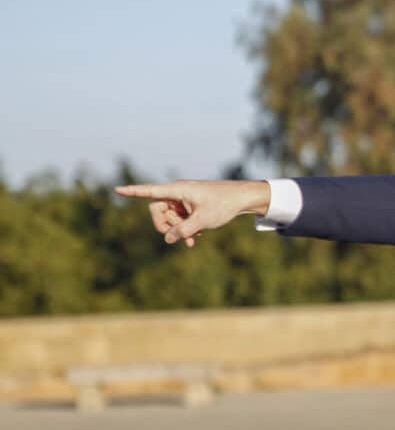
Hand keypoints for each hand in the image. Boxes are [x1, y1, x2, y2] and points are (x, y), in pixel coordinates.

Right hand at [114, 180, 271, 246]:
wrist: (243, 199)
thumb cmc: (223, 204)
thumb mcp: (202, 221)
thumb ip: (183, 231)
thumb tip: (167, 239)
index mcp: (178, 190)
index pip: (151, 191)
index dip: (133, 192)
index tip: (116, 189)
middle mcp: (179, 192)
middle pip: (157, 210)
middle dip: (165, 226)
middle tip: (178, 238)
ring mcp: (184, 199)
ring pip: (169, 217)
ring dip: (177, 230)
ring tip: (192, 240)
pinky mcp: (191, 205)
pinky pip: (179, 218)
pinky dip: (185, 228)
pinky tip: (196, 237)